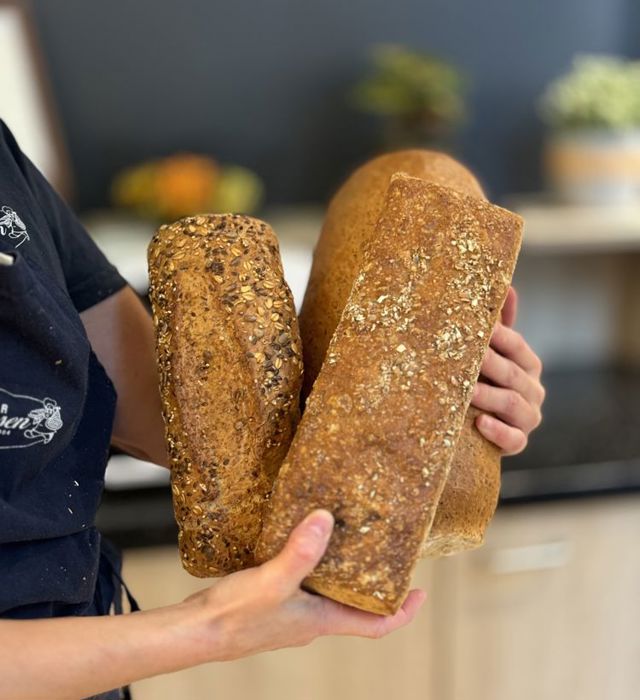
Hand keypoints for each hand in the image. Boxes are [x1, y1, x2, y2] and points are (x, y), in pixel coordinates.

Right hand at [184, 510, 425, 662]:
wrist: (196, 632)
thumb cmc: (234, 617)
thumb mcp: (273, 581)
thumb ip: (301, 552)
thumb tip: (326, 519)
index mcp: (322, 620)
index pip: (376, 626)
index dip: (402, 612)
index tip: (420, 592)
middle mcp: (312, 620)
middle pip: (356, 607)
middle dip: (374, 583)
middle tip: (385, 551)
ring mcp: (293, 613)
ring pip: (330, 594)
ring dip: (343, 572)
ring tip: (347, 537)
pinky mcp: (274, 602)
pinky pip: (305, 584)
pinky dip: (314, 566)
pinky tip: (301, 541)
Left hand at [471, 287, 544, 454]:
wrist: (479, 427)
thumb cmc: (485, 381)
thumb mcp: (492, 353)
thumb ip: (500, 325)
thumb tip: (507, 285)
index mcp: (528, 365)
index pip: (517, 346)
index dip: (499, 336)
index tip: (477, 326)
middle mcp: (533, 390)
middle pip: (512, 374)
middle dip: (489, 363)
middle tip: (465, 355)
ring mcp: (528, 417)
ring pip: (511, 404)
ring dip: (488, 396)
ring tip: (466, 390)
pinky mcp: (518, 442)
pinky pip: (513, 439)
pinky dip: (497, 432)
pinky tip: (479, 423)